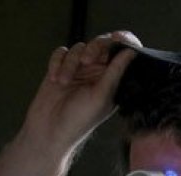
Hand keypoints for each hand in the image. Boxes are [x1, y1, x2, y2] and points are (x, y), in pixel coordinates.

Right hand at [18, 31, 141, 155]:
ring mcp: (78, 70)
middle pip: (101, 44)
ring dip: (70, 63)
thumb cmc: (78, 120)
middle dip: (94, 48)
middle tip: (86, 61)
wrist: (49, 131)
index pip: (123, 53)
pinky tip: (54, 78)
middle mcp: (97, 72)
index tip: (117, 39)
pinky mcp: (61, 68)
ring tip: (63, 82)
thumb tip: (131, 51)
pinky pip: (61, 53)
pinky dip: (56, 62)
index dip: (123, 42)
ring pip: (79, 48)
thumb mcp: (101, 97)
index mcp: (113, 80)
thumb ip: (115, 72)